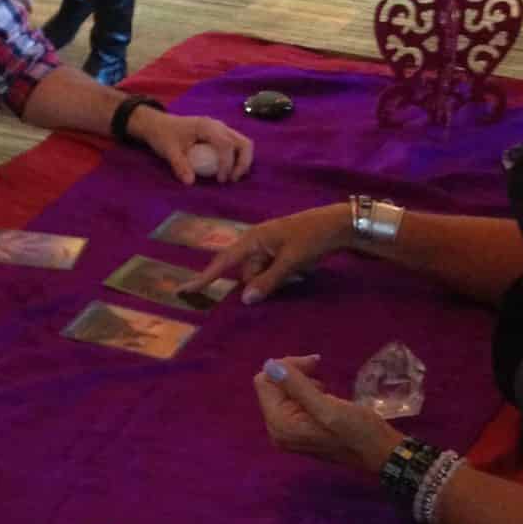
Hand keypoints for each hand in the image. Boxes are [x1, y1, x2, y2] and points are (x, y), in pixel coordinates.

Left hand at [127, 108, 253, 185]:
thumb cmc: (164, 135)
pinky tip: (228, 171)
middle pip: (243, 142)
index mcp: (206, 126)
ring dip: (243, 161)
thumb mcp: (168, 150)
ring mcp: (221, 129)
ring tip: (232, 177)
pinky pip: (237, 145)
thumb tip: (190, 182)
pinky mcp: (221, 135)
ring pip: (243, 143)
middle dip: (242, 163)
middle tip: (232, 179)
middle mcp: (218, 125)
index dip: (227, 163)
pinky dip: (238, 159)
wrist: (159, 124)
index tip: (220, 180)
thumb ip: (179, 165)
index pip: (226, 144)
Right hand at [186, 204, 351, 302]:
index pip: (222, 262)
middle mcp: (256, 241)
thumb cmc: (312, 238)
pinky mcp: (279, 251)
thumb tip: (246, 299)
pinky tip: (300, 269)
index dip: (204, 277)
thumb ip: (268, 281)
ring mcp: (268, 246)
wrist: (338, 224)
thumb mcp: (290, 261)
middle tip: (289, 275)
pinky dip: (281, 275)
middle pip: (246, 272)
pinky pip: (271, 270)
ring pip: (260, 274)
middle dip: (261, 282)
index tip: (184, 290)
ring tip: (299, 270)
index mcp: (252, 239)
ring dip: (275, 280)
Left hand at [253, 355, 403, 475]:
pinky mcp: (299, 428)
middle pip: (271, 385)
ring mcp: (287, 430)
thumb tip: (270, 366)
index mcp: (279, 424)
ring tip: (325, 388)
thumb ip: (297, 386)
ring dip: (302, 380)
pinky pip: (293, 400)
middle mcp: (277, 429)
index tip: (314, 365)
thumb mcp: (327, 407)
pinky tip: (324, 394)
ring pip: (282, 390)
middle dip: (294, 373)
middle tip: (319, 367)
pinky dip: (307, 390)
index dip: (287, 367)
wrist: (379, 452)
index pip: (264, 381)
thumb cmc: (356, 430)